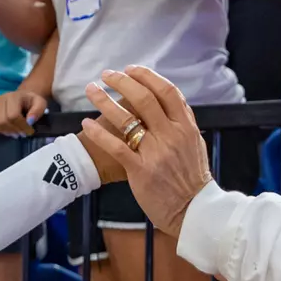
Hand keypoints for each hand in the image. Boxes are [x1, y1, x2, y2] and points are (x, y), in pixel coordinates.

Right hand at [0, 89, 48, 135]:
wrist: (21, 97)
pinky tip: (6, 129)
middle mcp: (0, 99)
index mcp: (13, 96)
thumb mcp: (40, 104)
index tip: (29, 131)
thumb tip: (29, 121)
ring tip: (15, 132)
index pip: (13, 115)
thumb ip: (37, 111)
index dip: (21, 126)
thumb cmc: (31, 102)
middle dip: (14, 130)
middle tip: (22, 134)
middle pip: (2, 120)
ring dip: (6, 131)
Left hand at [80, 65, 213, 234]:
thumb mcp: (195, 145)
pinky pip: (115, 146)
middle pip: (144, 98)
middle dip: (122, 82)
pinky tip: (86, 123)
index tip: (131, 69)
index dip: (147, 76)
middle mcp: (171, 135)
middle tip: (107, 75)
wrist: (194, 211)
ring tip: (91, 89)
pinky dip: (98, 133)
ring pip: (126, 119)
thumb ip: (183, 123)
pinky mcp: (140, 171)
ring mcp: (156, 153)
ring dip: (104, 100)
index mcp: (186, 127)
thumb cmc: (192, 179)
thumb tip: (171, 101)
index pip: (167, 91)